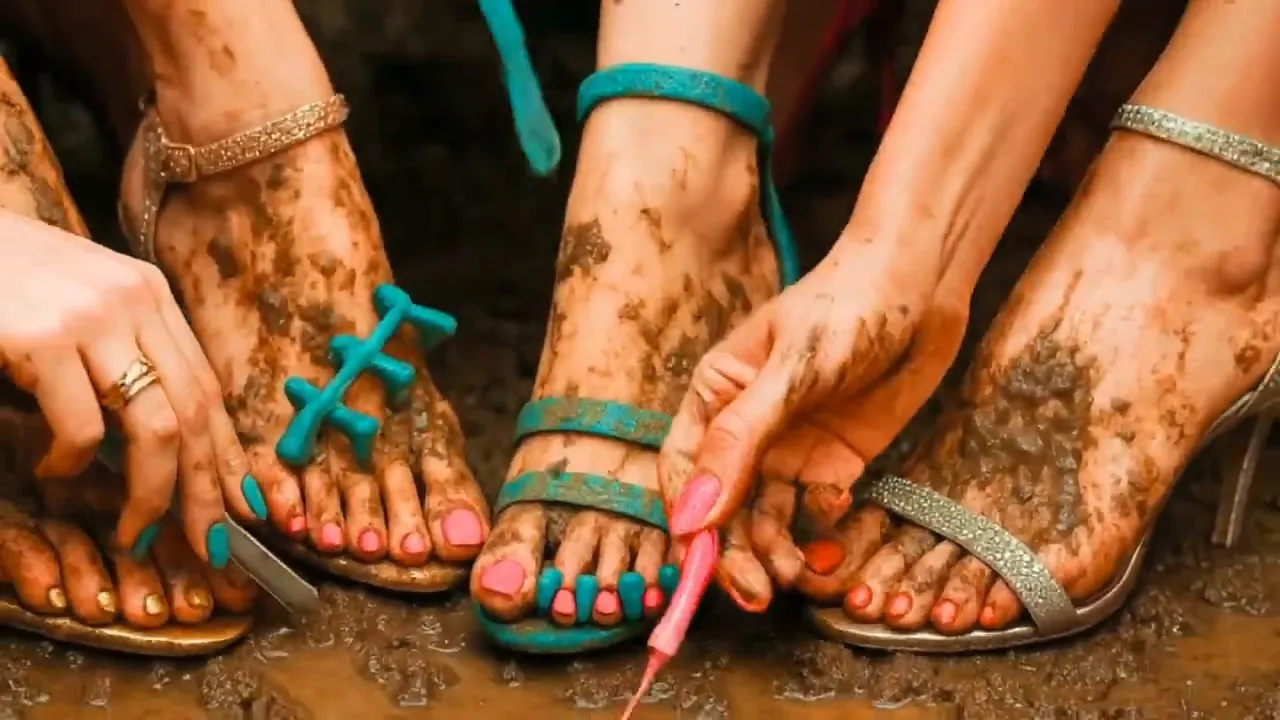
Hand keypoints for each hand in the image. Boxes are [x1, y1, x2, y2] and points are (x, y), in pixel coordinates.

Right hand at [0, 209, 246, 562]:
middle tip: (207, 542)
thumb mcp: (82, 304)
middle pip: (195, 413)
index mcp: (151, 295)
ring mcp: (92, 318)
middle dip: (206, 489)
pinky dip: (73, 461)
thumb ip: (125, 353)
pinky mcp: (43, 338)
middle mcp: (135, 302)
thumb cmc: (5, 278)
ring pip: (157, 427)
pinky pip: (83, 425)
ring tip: (136, 531)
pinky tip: (54, 468)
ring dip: (152, 493)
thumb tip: (166, 439)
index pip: (208, 388)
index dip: (228, 453)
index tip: (241, 505)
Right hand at [659, 232, 970, 607]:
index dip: (689, 523)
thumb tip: (693, 516)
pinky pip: (815, 510)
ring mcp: (788, 448)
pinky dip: (822, 526)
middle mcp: (743, 430)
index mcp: (713, 398)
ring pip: (767, 518)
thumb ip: (740, 442)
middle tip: (757, 595)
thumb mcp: (790, 371)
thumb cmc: (846, 307)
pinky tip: (837, 515)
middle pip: (723, 508)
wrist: (921, 289)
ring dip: (777, 552)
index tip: (703, 566)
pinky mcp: (833, 461)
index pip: (684, 473)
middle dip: (734, 554)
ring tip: (799, 574)